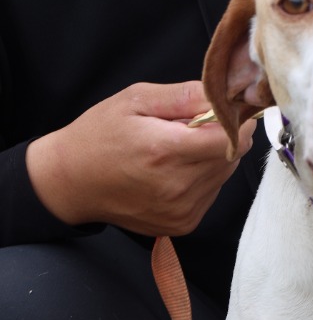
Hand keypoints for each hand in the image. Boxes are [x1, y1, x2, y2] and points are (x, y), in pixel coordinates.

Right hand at [26, 81, 255, 235]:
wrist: (71, 181)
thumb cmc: (100, 135)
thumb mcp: (136, 99)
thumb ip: (187, 95)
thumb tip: (226, 96)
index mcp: (165, 151)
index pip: (233, 138)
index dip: (234, 121)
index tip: (223, 111)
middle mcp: (177, 186)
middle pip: (232, 155)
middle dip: (221, 137)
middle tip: (188, 129)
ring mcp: (181, 209)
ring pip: (224, 174)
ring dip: (211, 158)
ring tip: (176, 151)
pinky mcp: (183, 223)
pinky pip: (212, 192)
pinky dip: (202, 178)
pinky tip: (173, 171)